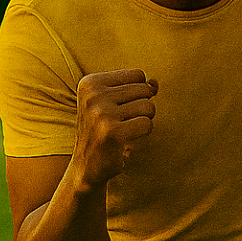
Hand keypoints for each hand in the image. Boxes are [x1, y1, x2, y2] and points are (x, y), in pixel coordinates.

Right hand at [70, 69, 157, 188]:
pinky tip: (126, 139)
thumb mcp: (114, 101)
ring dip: (143, 119)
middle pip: (144, 89)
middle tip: (121, 121)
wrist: (86, 166)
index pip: (137, 75)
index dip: (138, 92)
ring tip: (124, 129)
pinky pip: (147, 123)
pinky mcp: (112, 132)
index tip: (118, 106)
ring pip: (148, 106)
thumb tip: (155, 83)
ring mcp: (101, 114)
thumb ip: (139, 87)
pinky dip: (144, 132)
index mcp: (90, 83)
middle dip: (141, 106)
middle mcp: (92, 95)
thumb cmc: (104, 128)